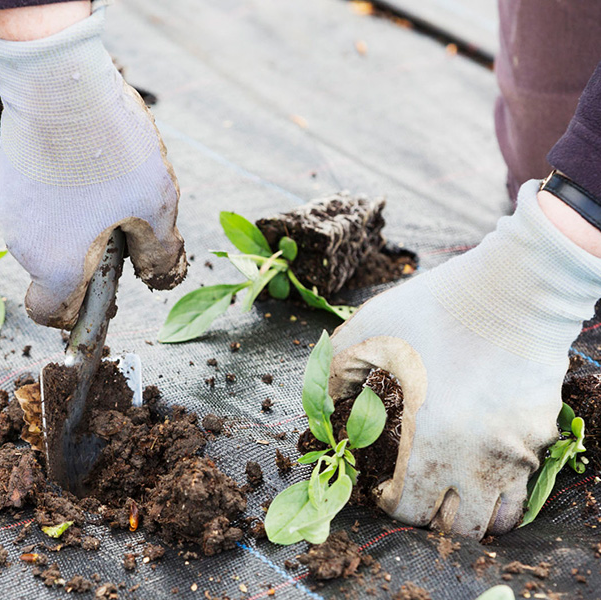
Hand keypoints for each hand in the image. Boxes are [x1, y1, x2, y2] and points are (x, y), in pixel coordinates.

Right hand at [0, 6, 185, 328]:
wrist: (59, 80)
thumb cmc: (111, 149)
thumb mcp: (156, 205)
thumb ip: (161, 253)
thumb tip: (159, 277)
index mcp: (56, 266)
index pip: (52, 315)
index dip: (79, 313)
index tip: (104, 291)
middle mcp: (22, 246)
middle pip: (53, 271)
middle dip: (86, 258)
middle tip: (123, 221)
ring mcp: (8, 208)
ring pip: (44, 234)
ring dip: (74, 223)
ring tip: (107, 182)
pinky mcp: (5, 175)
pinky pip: (35, 202)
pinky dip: (58, 195)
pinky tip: (85, 160)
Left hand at [327, 181, 600, 537]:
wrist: (516, 286)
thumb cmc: (437, 307)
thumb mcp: (369, 330)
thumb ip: (334, 371)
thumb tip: (321, 403)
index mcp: (431, 440)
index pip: (409, 510)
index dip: (387, 505)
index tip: (380, 489)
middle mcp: (479, 460)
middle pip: (457, 528)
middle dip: (429, 519)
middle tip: (415, 494)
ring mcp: (518, 452)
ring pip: (500, 519)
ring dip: (471, 515)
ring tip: (451, 494)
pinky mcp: (542, 435)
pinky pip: (525, 484)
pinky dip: (502, 490)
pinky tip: (482, 467)